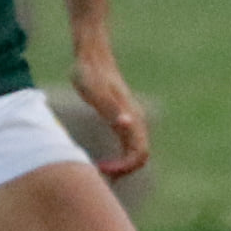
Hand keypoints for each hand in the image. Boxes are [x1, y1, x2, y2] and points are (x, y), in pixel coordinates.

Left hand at [72, 51, 149, 176]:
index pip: (139, 153)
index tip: (100, 168)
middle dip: (124, 170)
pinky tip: (101, 161)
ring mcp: (129, 118)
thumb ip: (110, 107)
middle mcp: (134, 119)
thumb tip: (127, 124)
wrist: (91, 54)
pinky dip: (119, 157)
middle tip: (100, 176)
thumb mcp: (93, 90)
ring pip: (135, 150)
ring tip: (99, 172)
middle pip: (141, 155)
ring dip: (122, 166)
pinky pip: (127, 144)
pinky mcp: (121, 116)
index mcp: (130, 116)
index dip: (123, 167)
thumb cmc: (89, 72)